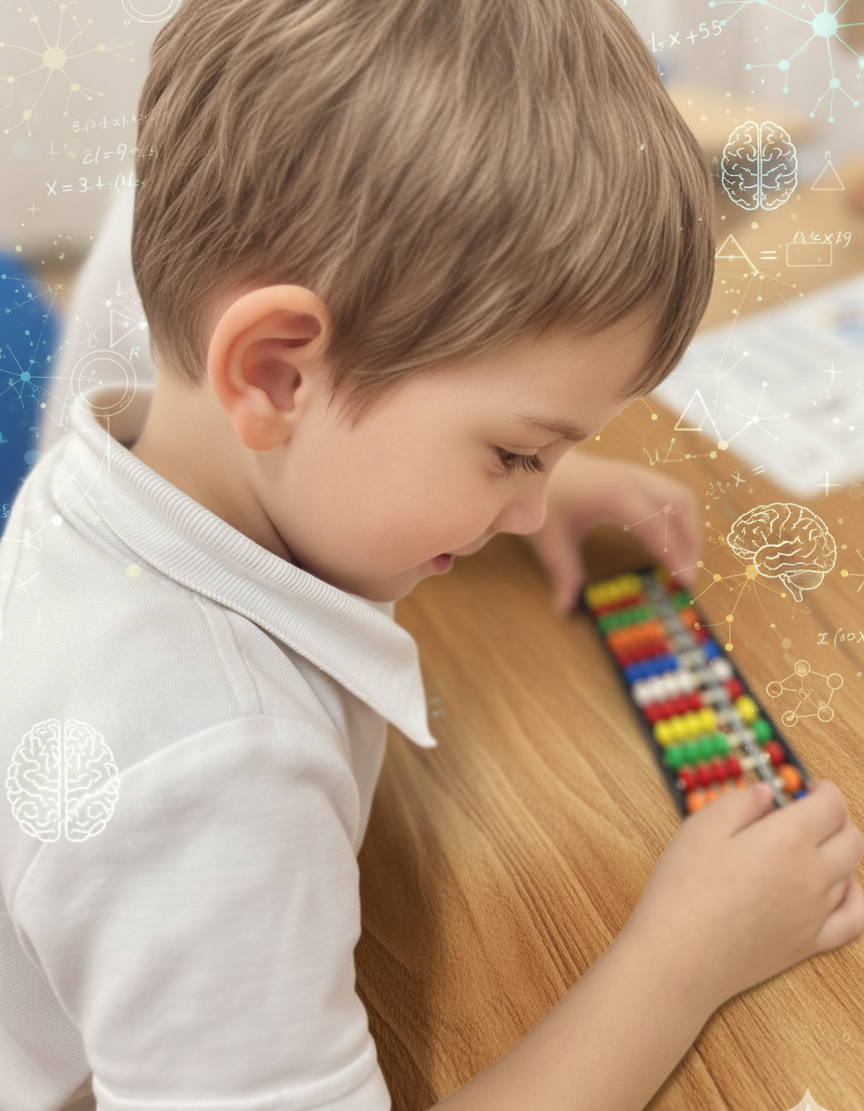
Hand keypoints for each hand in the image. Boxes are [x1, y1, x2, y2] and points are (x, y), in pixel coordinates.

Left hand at [525, 452, 700, 613]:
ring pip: (679, 496)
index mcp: (614, 494)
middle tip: (686, 575)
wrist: (531, 459)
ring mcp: (634, 472)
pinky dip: (677, 516)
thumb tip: (564, 609)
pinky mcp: (633, 474)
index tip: (683, 581)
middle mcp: (631, 479)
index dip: (674, 554)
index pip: (656, 526)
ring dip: (687, 527)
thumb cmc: (542, 497)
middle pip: (679, 505)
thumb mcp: (549, 538)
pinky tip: (667, 540)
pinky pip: (669, 492)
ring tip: (681, 560)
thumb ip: (563, 573)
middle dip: (689, 541)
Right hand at [619, 781, 863, 1012]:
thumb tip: (765, 795)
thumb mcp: (702, 827)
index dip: (823, 790)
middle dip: (836, 818)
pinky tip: (839, 888)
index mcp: (788, 839)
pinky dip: (854, 897)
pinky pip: (854, 918)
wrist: (681, 956)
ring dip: (838, 852)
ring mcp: (816, 912)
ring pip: (851, 872)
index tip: (811, 788)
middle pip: (851, 838)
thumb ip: (740, 802)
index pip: (831, 806)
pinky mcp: (810, 943)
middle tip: (811, 813)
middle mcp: (813, 875)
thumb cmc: (685, 890)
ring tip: (810, 846)